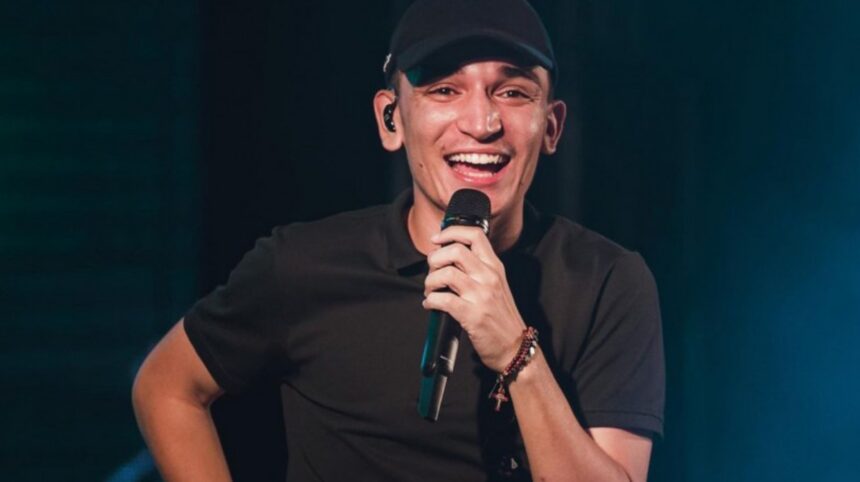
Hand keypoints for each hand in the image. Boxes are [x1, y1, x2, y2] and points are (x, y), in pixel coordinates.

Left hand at [421, 225, 526, 372]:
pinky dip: (430, 301)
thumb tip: (448, 257)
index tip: (436, 239)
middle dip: (434, 259)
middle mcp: (489, 277)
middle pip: (456, 250)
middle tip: (431, 271)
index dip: (451, 232)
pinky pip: (443, 300)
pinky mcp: (472, 315)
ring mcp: (482, 296)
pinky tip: (431, 305)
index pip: (475, 235)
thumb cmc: (501, 317)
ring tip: (430, 291)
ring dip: (430, 282)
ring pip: (446, 273)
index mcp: (495, 267)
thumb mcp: (496, 285)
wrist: (515, 347)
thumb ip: (478, 269)